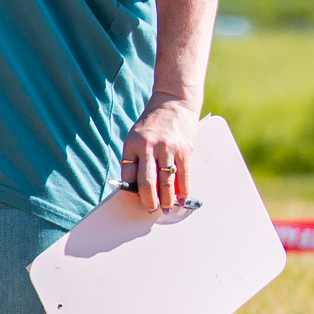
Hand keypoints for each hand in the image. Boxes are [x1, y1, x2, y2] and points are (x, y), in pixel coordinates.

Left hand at [121, 93, 199, 211]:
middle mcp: (148, 147)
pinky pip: (183, 176)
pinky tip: (182, 198)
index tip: (136, 201)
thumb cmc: (152, 123)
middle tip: (151, 210)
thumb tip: (138, 188)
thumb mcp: (136, 137)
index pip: (128, 176)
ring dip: (167, 200)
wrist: (173, 103)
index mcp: (132, 145)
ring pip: (166, 183)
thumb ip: (136, 159)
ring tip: (167, 208)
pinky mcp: (184, 150)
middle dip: (149, 201)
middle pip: (146, 183)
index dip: (132, 192)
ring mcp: (167, 149)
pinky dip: (183, 191)